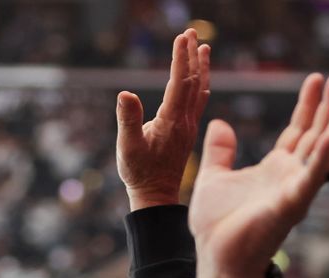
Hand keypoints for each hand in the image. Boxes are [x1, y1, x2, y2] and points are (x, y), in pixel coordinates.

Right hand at [116, 29, 210, 211]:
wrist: (156, 195)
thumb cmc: (139, 173)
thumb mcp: (128, 147)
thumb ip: (128, 120)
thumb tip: (125, 93)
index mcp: (171, 121)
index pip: (179, 83)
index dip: (180, 59)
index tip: (181, 37)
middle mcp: (184, 121)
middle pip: (192, 81)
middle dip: (192, 55)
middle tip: (191, 32)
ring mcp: (188, 126)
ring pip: (199, 90)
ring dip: (201, 67)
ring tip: (204, 47)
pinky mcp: (187, 132)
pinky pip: (198, 102)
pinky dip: (201, 85)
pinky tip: (201, 79)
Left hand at [188, 73, 328, 277]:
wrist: (215, 259)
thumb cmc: (216, 226)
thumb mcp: (212, 177)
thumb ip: (219, 152)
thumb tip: (220, 124)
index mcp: (274, 169)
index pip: (298, 130)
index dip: (308, 105)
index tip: (317, 79)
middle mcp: (290, 177)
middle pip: (316, 135)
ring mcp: (293, 191)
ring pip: (322, 153)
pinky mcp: (290, 207)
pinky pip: (310, 180)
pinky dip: (322, 159)